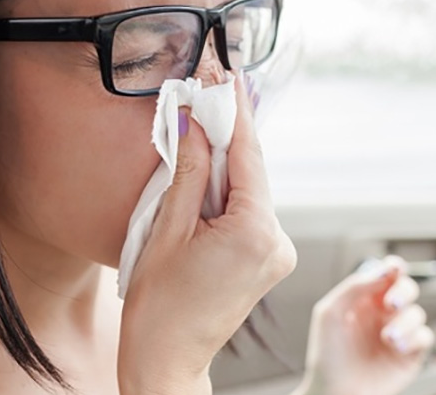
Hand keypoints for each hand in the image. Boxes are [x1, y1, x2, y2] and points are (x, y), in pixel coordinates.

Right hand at [117, 76, 296, 394]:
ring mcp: (277, 253)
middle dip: (226, 135)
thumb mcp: (167, 229)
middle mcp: (277, 241)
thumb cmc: (158, 307)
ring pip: (250, 190)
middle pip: (251, 171)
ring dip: (224, 164)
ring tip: (197, 130)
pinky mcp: (268, 259)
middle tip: (206, 92)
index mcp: (255, 232)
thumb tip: (195, 122)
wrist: (166, 361)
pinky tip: (205, 176)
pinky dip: (228, 192)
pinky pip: (249, 211)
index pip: (248, 154)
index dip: (235, 111)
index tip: (228, 75)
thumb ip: (188, 171)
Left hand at [297, 256, 434, 394]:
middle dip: (404, 291)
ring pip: (417, 313)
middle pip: (407, 289)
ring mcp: (398, 333)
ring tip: (387, 338)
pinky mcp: (410, 354)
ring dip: (404, 322)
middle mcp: (383, 314)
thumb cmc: (327, 355)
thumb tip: (381, 270)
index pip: (385, 275)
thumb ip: (354, 287)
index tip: (395, 267)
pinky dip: (413, 338)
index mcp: (365, 299)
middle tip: (392, 304)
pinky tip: (396, 347)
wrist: (334, 393)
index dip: (394, 267)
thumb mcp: (331, 313)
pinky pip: (424, 336)